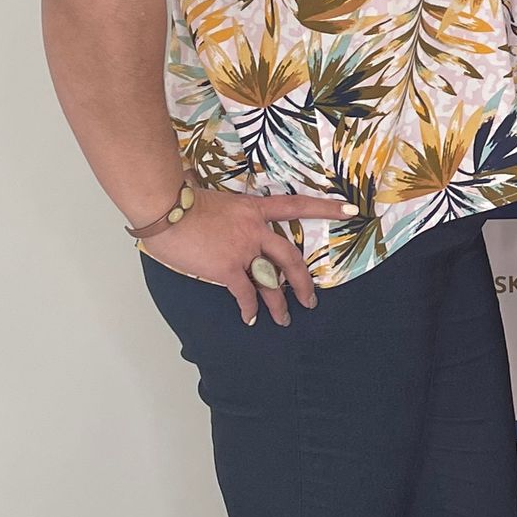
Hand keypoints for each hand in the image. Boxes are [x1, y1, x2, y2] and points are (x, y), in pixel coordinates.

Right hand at [137, 187, 355, 324]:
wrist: (166, 208)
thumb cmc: (180, 200)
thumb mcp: (210, 197)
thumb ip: (221, 208)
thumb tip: (207, 198)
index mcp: (254, 209)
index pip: (296, 206)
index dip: (326, 207)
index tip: (350, 209)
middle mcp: (255, 230)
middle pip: (291, 258)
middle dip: (303, 282)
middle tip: (310, 300)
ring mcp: (243, 250)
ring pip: (271, 282)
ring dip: (278, 305)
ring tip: (284, 319)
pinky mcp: (228, 269)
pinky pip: (245, 293)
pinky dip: (249, 309)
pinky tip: (250, 319)